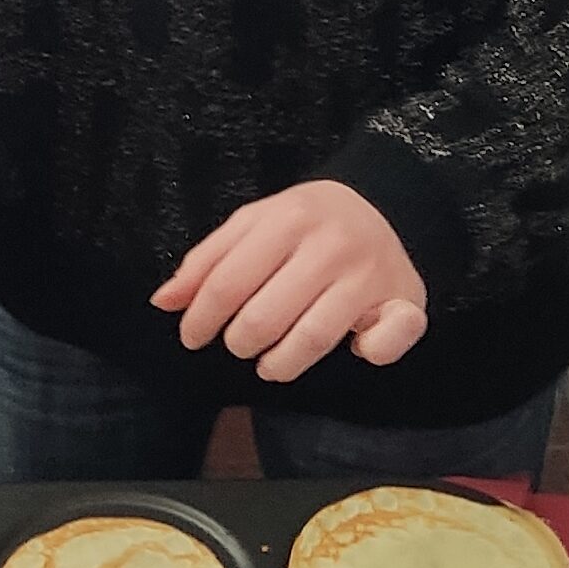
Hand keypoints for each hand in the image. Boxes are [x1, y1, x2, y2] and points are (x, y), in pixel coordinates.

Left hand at [153, 180, 428, 381]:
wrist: (386, 203)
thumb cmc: (306, 222)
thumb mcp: (255, 224)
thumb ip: (208, 260)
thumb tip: (162, 302)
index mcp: (288, 217)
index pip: (229, 282)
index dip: (201, 318)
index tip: (191, 337)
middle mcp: (331, 245)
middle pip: (266, 316)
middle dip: (240, 342)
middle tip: (238, 345)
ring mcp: (370, 274)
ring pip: (313, 337)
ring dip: (281, 362)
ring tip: (269, 364)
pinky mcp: (406, 301)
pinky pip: (386, 342)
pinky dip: (370, 354)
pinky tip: (353, 353)